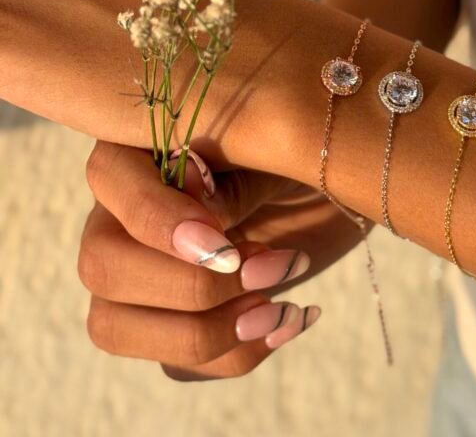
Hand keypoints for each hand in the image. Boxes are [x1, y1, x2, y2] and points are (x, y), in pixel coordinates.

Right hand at [78, 141, 363, 379]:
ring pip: (114, 326)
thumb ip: (233, 174)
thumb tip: (194, 204)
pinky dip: (235, 354)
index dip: (158, 219)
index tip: (224, 246)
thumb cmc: (308, 156)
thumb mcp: (282, 152)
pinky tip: (291, 319)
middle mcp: (127, 213)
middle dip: (189, 286)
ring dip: (202, 333)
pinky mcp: (174, 320)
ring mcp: (141, 274)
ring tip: (279, 310)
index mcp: (148, 149)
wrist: (339, 191)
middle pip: (100, 266)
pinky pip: (175, 361)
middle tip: (267, 271)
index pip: (110, 176)